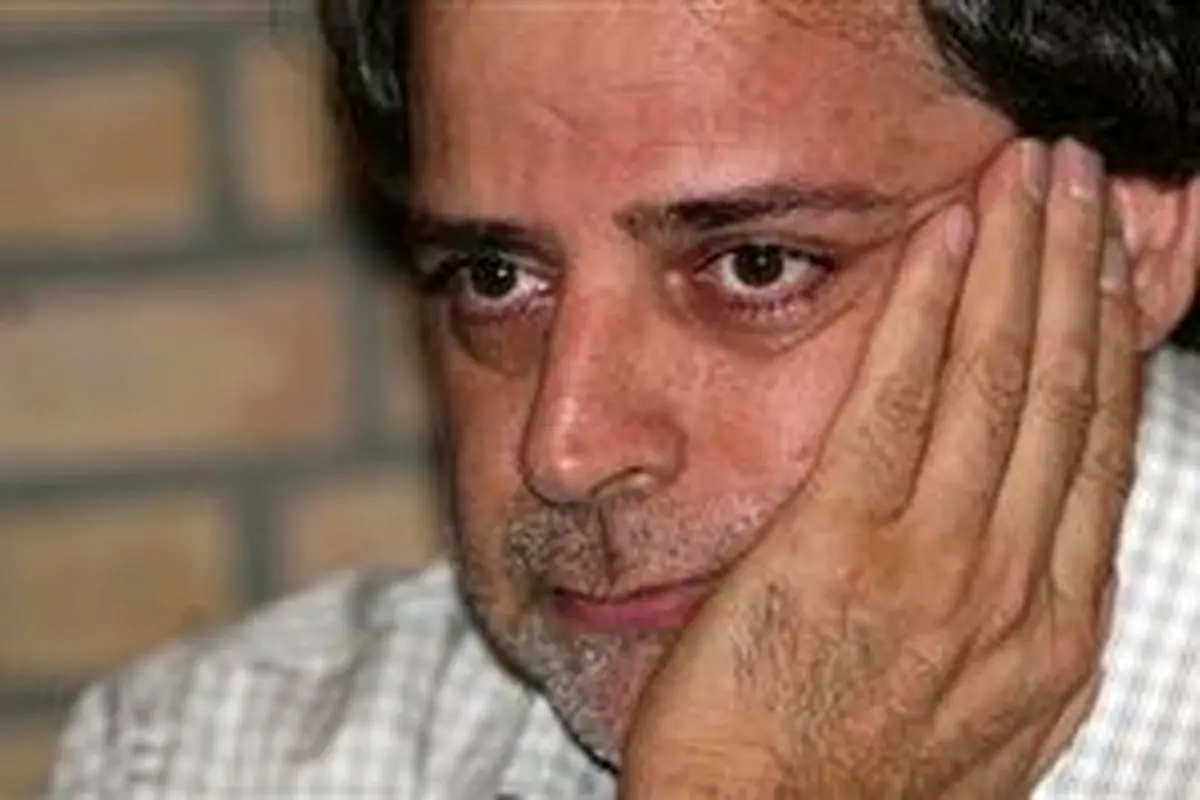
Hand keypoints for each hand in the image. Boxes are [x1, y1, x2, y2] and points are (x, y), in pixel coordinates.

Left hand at [619, 139, 1139, 798]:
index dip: (1106, 343)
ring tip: (1031, 174)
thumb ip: (1006, 630)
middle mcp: (1016, 589)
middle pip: (1064, 396)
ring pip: (1000, 383)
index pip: (1094, 451)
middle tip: (1083, 179)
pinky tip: (944, 239)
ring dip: (1020, 263)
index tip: (1105, 267)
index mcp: (1049, 630)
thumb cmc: (845, 790)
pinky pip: (898, 404)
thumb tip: (1024, 555)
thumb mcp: (972, 721)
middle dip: (1079, 273)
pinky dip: (928, 311)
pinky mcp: (840, 550)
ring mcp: (935, 567)